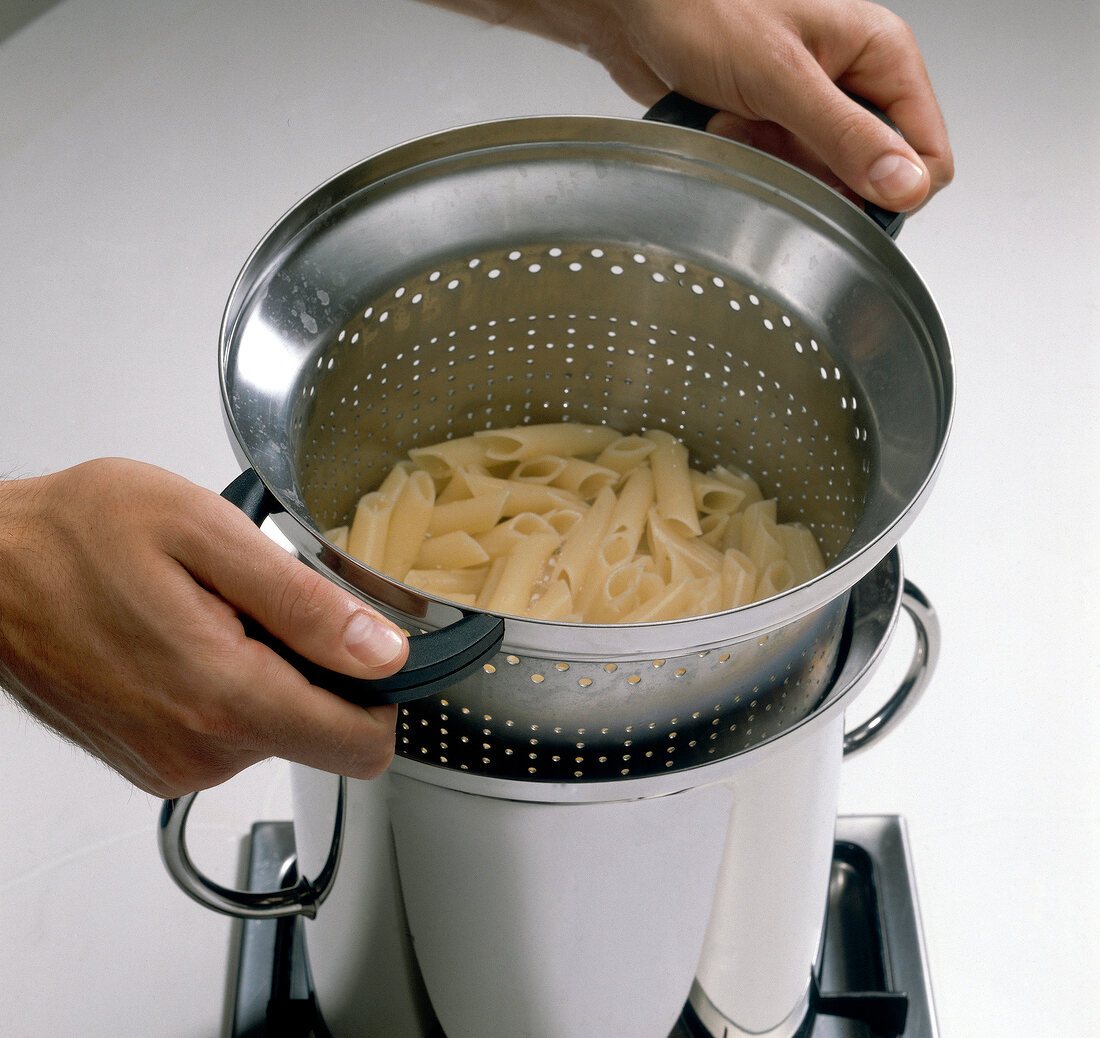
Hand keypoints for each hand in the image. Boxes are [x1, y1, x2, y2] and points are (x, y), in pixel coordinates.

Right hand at [0, 459, 408, 796]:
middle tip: (259, 607)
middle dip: (313, 671)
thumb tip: (381, 652)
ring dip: (266, 674)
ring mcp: (170, 765)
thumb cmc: (77, 536)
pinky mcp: (151, 762)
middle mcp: (198, 753)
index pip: (358, 748)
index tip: (369, 651)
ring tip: (211, 614)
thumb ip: (305, 604)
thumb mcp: (207, 535)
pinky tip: (188, 638)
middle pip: (319, 734)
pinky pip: (227, 736)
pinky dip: (227, 689)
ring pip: (274, 732)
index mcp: (223, 699)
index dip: (381, 699)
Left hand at [428, 0, 952, 211]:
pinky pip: (782, 174)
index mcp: (881, 56)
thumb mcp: (781, 77)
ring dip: (778, 167)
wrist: (638, 15)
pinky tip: (726, 130)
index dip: (895, 190)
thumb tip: (904, 187)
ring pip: (822, 180)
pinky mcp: (776, 129)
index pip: (927, 154)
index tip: (845, 195)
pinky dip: (752, 163)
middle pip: (871, 175)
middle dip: (819, 174)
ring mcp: (814, 110)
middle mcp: (854, 84)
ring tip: (742, 125)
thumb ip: (845, 136)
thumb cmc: (704, 13)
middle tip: (774, 141)